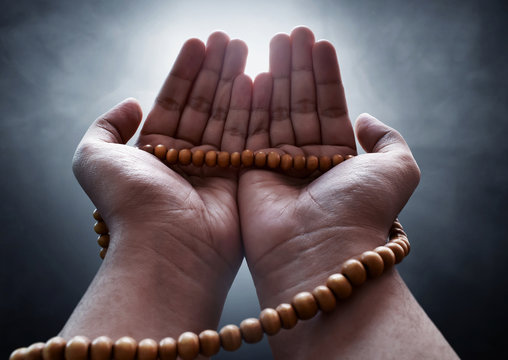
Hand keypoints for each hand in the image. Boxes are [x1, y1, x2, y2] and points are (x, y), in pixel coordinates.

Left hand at [64, 32, 250, 339]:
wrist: (166, 247)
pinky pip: (246, 138)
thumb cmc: (130, 204)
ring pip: (226, 117)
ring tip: (243, 48)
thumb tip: (130, 104)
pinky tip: (256, 80)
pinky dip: (251, 110)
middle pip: (203, 105)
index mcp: (154, 154)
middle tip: (227, 40)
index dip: (185, 72)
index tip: (198, 43)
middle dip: (214, 71)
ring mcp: (214, 170)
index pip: (173, 102)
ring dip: (234, 82)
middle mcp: (184, 161)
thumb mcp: (93, 158)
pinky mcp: (240, 180)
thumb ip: (105, 127)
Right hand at [239, 27, 419, 304]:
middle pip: (300, 104)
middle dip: (297, 68)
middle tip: (291, 34)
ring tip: (274, 42)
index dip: (325, 74)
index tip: (318, 43)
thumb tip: (367, 119)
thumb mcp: (397, 171)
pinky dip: (252, 104)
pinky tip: (255, 74)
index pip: (329, 107)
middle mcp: (307, 161)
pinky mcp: (249, 173)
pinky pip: (250, 132)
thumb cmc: (359, 213)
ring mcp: (277, 166)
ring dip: (276, 76)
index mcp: (339, 160)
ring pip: (275, 112)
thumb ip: (390, 141)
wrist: (319, 252)